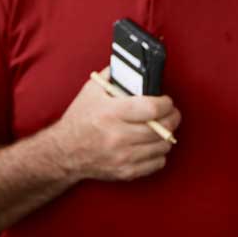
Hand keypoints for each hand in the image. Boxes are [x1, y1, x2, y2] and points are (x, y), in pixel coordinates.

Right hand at [53, 78, 179, 182]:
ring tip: (161, 128)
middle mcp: (117, 136)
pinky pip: (157, 163)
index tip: (166, 101)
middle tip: (171, 113)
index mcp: (111, 112)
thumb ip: (114, 74)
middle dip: (172, 117)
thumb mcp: (92, 90)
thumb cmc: (80, 119)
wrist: (64, 152)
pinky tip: (151, 145)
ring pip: (163, 146)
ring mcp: (122, 156)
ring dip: (166, 135)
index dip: (166, 103)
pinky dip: (159, 153)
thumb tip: (134, 64)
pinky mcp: (126, 171)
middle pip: (161, 128)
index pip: (152, 109)